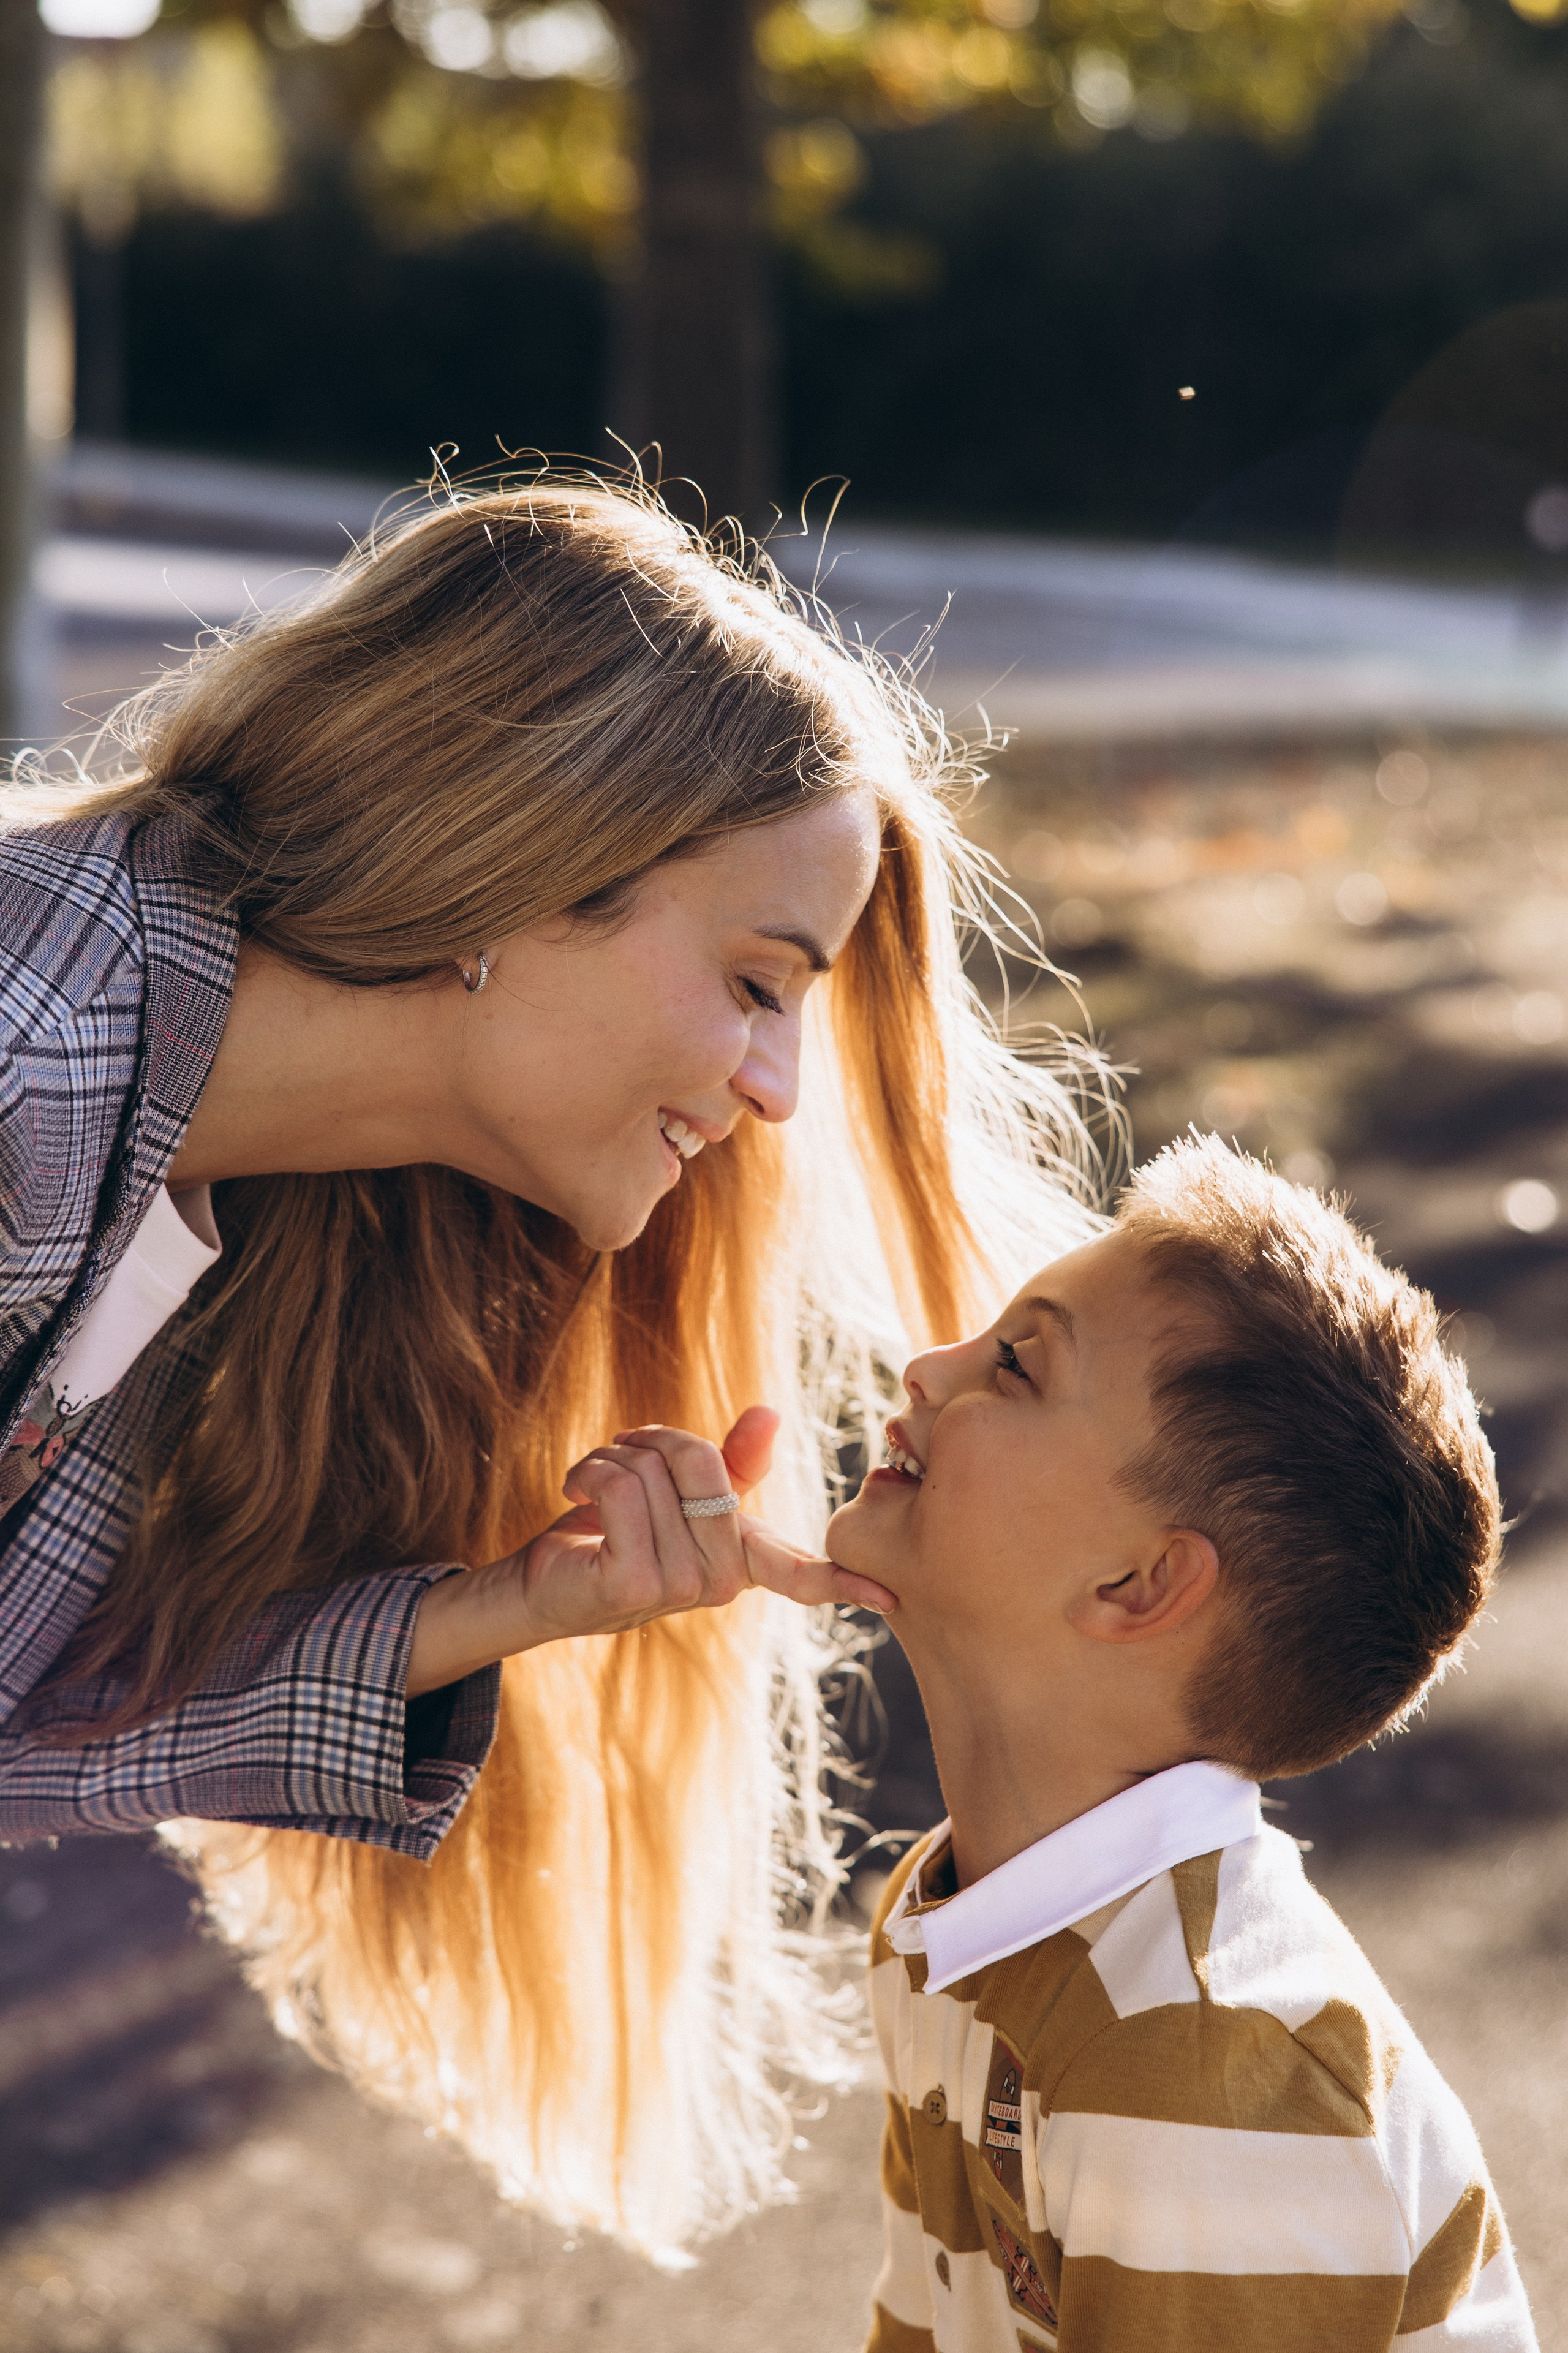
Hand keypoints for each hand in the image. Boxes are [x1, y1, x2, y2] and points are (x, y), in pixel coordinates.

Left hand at [406, 1408, 897, 1694]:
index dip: (842, 1579)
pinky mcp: (634, 1584)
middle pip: (700, 1461)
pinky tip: (574, 1491)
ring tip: (594, 1484)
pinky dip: (588, 1470)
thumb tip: (769, 1413)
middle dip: (649, 1442)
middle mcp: (720, 1583)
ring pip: (654, 1469)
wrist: (539, 1580)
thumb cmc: (611, 1531)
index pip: (799, 1572)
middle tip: (621, 1459)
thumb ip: (726, 1461)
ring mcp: (679, 1589)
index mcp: (739, 1559)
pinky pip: (622, 1487)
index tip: (887, 1596)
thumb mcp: (674, 1491)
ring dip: (610, 1457)